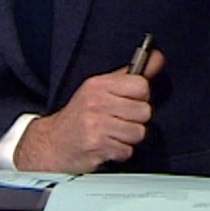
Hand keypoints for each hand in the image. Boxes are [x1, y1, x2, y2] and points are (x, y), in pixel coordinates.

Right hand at [14, 49, 163, 172]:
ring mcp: (97, 125)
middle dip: (136, 120)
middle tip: (119, 120)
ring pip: (139, 133)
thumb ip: (128, 76)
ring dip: (129, 138)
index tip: (130, 101)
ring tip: (113, 134)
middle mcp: (96, 102)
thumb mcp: (99, 89)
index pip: (141, 85)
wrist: (52, 143)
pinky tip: (107, 146)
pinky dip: (120, 152)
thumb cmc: (79, 116)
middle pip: (144, 111)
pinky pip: (127, 151)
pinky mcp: (98, 146)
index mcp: (98, 85)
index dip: (141, 96)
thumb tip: (157, 58)